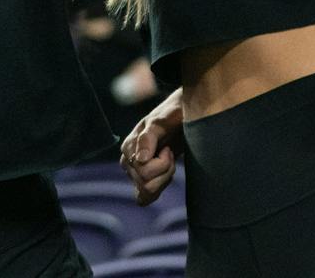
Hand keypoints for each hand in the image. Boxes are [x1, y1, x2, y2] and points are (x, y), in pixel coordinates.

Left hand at [120, 89, 183, 204]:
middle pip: (146, 185)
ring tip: (168, 147)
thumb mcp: (165, 166)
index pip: (143, 195)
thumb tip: (140, 202)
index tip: (169, 169)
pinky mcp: (149, 125)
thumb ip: (153, 183)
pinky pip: (145, 143)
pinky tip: (165, 145)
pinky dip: (151, 147)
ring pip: (147, 172)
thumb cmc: (175, 139)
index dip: (162, 186)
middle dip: (165, 176)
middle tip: (170, 156)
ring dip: (167, 165)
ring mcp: (135, 139)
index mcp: (129, 164)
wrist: (187, 112)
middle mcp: (127, 152)